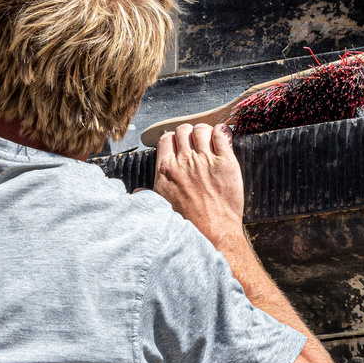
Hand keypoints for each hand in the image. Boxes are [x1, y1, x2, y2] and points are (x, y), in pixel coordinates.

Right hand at [153, 123, 245, 249]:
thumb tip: (137, 192)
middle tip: (195, 141)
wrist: (214, 232)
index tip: (179, 144)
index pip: (166, 139)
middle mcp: (184, 161)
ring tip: (210, 139)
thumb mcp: (160, 208)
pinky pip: (222, 134)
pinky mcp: (226, 162)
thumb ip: (147, 195)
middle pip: (183, 130)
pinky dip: (222, 131)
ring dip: (205, 131)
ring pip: (201, 129)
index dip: (173, 139)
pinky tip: (222, 136)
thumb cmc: (188, 223)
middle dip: (188, 133)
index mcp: (166, 169)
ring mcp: (206, 160)